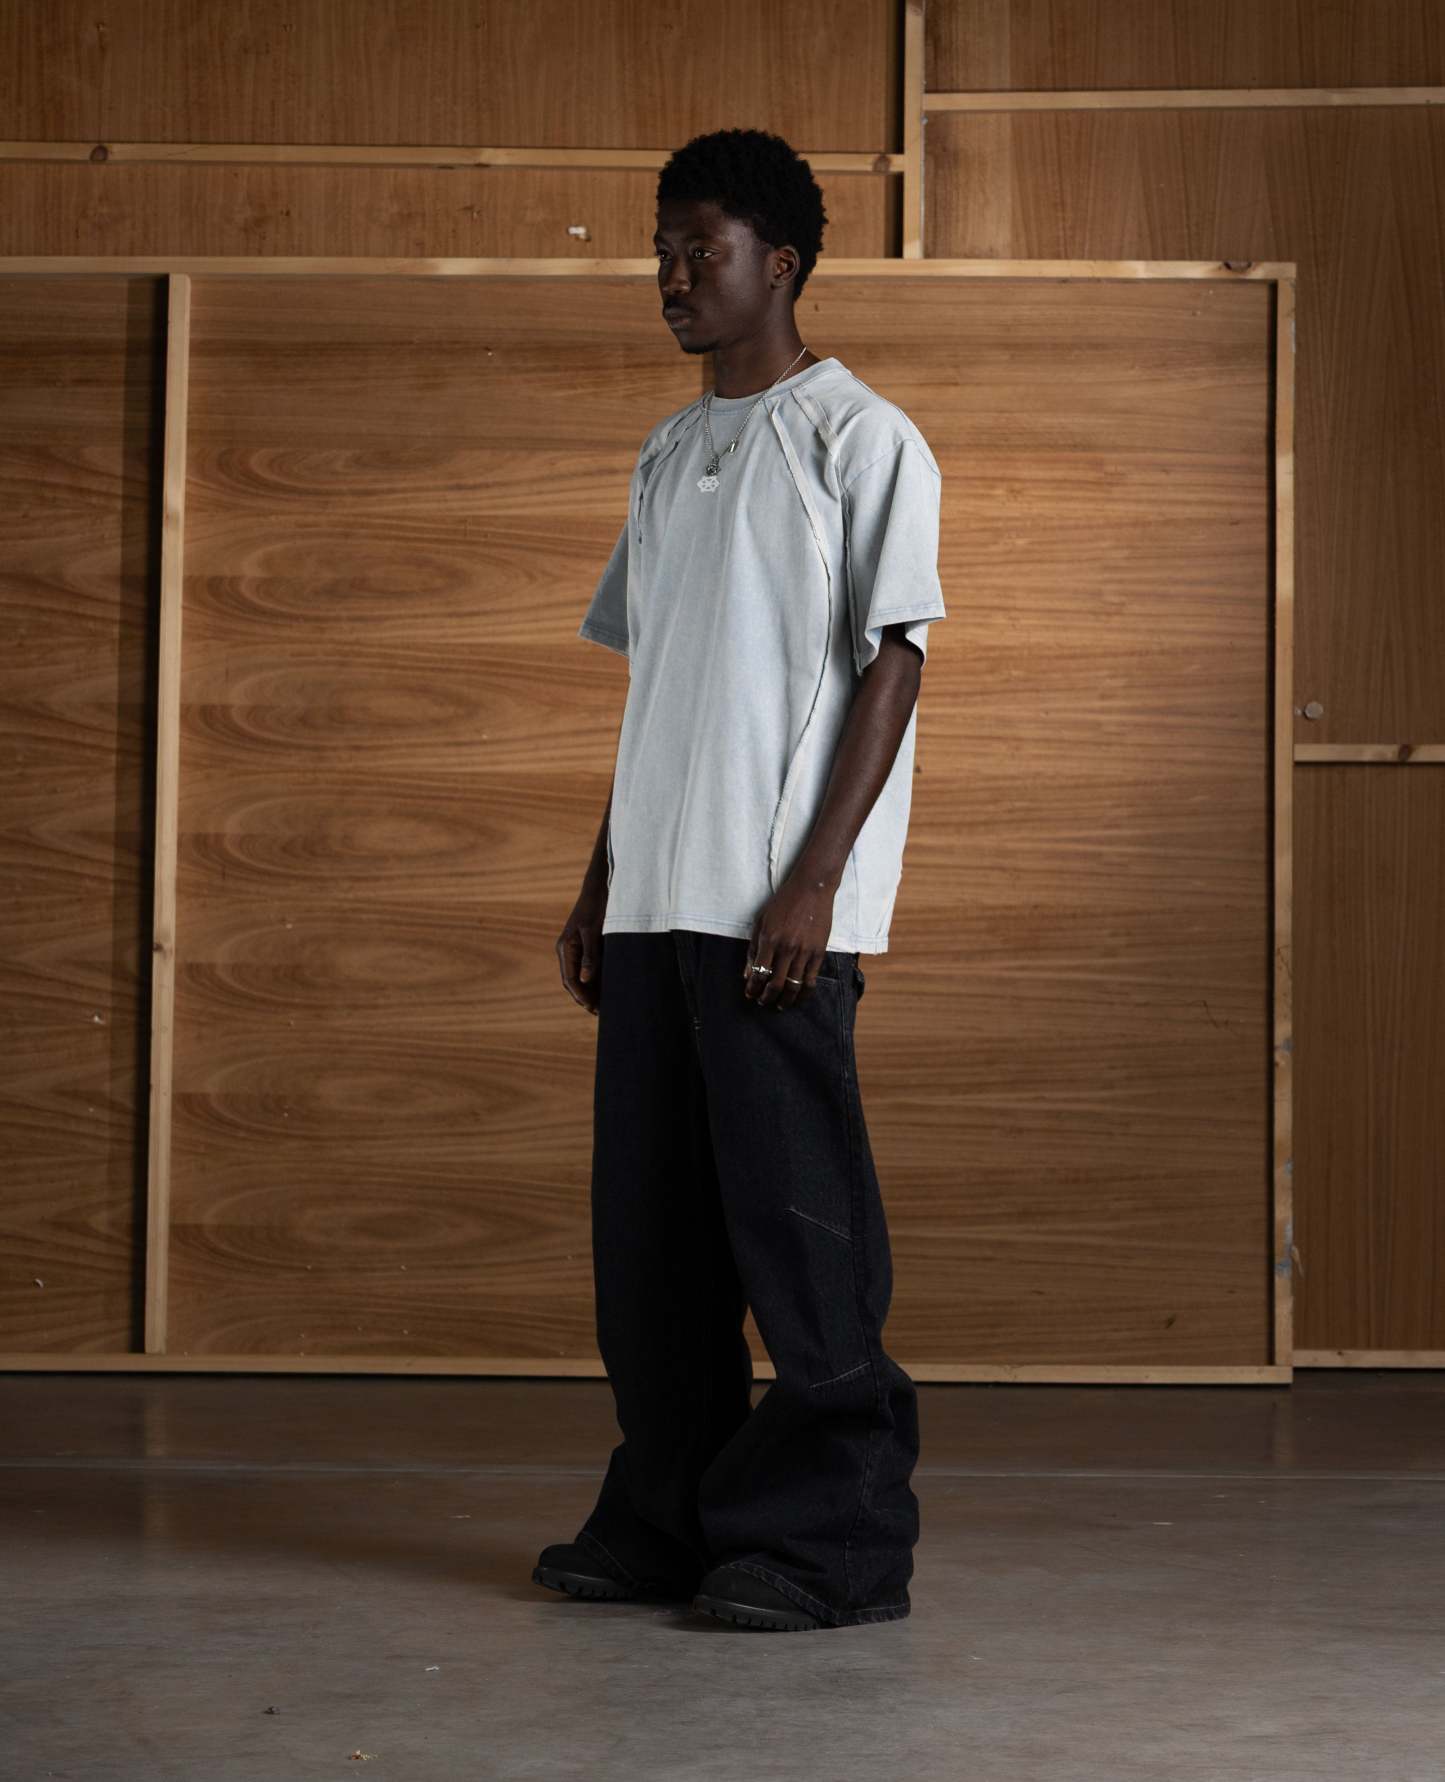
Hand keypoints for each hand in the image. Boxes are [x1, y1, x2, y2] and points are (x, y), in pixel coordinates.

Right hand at [557, 883, 607, 1015]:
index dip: (581, 996)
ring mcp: (577, 949)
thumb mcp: (594, 931)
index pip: (569, 980)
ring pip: (582, 977)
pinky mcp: (588, 947)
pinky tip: (610, 988)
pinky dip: (598, 980)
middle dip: (586, 998)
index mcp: (565, 949)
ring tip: (607, 1005)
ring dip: (592, 991)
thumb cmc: (597, 907)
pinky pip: (590, 968)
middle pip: (574, 982)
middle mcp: (568, 951)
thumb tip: (584, 980)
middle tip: (601, 1013)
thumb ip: (590, 956)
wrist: (601, 887)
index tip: (593, 1008)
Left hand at [742, 870, 839, 1009]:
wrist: (811, 889)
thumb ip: (753, 948)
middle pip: (775, 984)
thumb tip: (747, 973)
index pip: (758, 974)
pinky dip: (804, 993)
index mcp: (769, 940)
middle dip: (766, 998)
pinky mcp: (819, 952)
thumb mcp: (761, 921)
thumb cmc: (783, 903)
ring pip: (794, 986)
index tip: (750, 994)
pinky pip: (811, 980)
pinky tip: (798, 997)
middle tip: (763, 1002)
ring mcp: (804, 951)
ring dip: (785, 1000)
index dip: (753, 988)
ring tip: (780, 1005)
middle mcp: (786, 948)